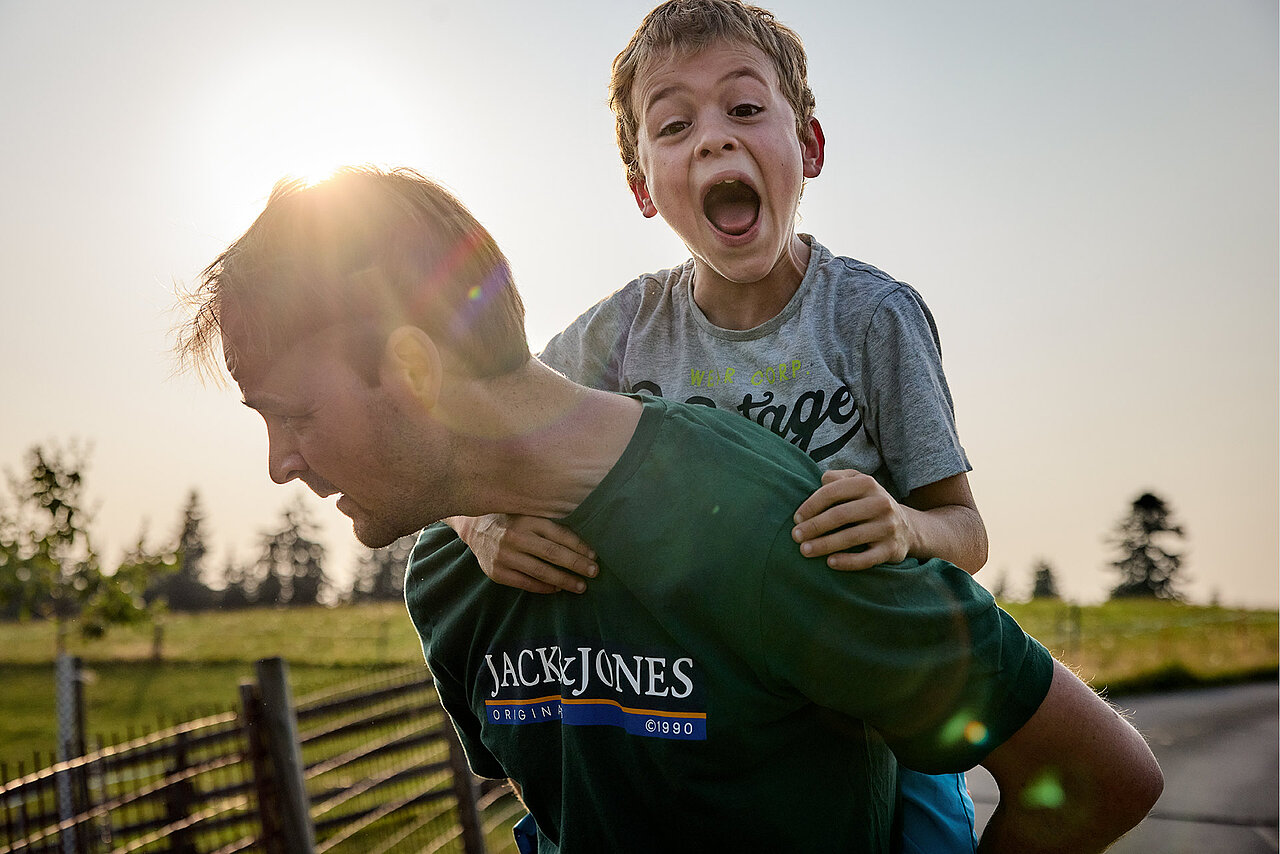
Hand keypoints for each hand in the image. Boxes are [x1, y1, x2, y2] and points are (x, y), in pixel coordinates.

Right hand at [450, 514, 597, 593]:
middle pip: (553, 554)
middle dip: (576, 565)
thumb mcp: (528, 513)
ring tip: (580, 586)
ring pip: (541, 572)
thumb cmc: (511, 520)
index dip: (579, 546)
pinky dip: (544, 588)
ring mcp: (504, 556)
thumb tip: (581, 541)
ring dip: (564, 580)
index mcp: (527, 519)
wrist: (475, 528)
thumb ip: (548, 523)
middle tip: (594, 572)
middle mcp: (515, 536)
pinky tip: (557, 588)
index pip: (559, 534)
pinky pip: (526, 583)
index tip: (594, 556)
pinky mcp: (497, 572)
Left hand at [791, 470, 911, 570]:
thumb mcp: (857, 482)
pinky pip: (867, 558)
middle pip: (840, 515)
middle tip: (796, 536)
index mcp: (867, 484)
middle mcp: (880, 503)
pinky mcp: (891, 549)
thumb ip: (838, 478)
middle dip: (814, 526)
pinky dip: (848, 562)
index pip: (833, 492)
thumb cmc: (869, 502)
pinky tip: (830, 563)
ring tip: (805, 551)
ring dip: (825, 545)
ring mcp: (887, 527)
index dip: (811, 505)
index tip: (796, 518)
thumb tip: (821, 481)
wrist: (906, 527)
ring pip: (851, 537)